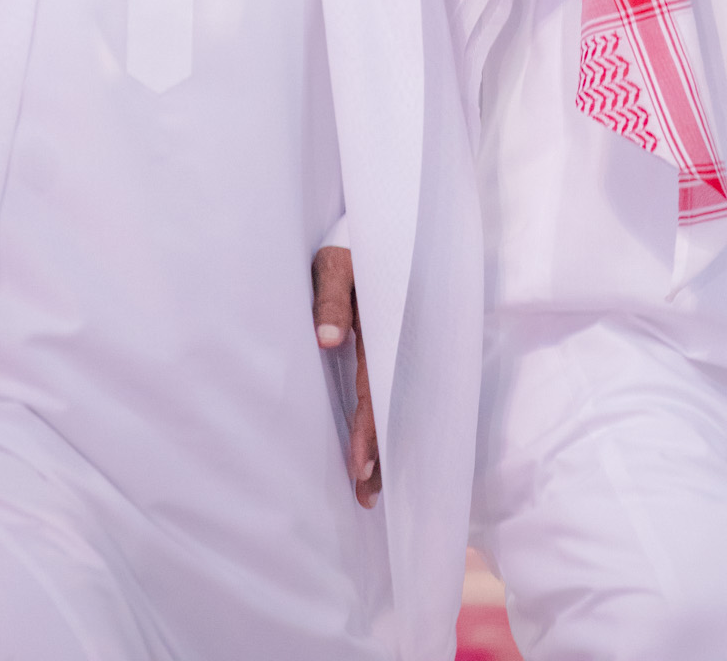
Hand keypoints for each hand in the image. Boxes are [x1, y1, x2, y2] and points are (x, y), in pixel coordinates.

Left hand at [312, 245, 381, 508]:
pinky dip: (388, 421)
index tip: (359, 468)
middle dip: (380, 452)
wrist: (373, 230)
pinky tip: (381, 450)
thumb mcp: (331, 267)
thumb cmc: (345, 249)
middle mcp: (395, 341)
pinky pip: (393, 388)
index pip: (376, 388)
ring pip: (395, 402)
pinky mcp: (393, 346)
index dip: (370, 429)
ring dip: (384, 444)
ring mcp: (398, 345)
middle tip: (367, 496)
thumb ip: (329, 300)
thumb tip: (328, 341)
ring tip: (372, 490)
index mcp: (382, 325)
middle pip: (390, 405)